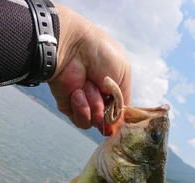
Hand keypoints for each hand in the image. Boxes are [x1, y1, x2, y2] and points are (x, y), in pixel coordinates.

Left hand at [49, 3, 130, 134]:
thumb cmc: (101, 55)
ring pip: (95, 123)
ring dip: (94, 105)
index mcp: (114, 91)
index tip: (119, 110)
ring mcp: (85, 105)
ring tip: (88, 86)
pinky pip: (81, 121)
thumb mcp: (123, 75)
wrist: (73, 48)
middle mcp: (100, 100)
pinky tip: (77, 93)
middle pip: (108, 121)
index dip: (120, 116)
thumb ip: (124, 101)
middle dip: (107, 110)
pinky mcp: (70, 108)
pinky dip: (81, 108)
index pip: (120, 114)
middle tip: (102, 92)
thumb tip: (119, 121)